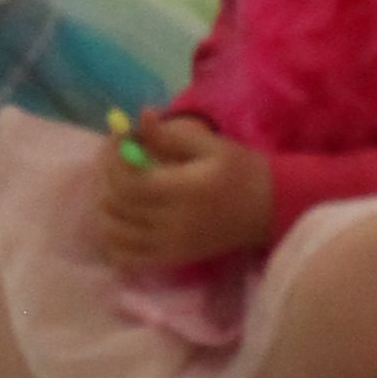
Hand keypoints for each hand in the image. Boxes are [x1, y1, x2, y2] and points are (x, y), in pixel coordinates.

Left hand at [95, 110, 273, 273]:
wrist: (269, 209)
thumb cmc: (240, 171)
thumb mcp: (210, 145)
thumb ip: (171, 135)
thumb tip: (140, 118)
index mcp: (182, 192)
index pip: (127, 183)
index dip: (112, 159)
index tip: (117, 139)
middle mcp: (172, 224)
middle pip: (117, 207)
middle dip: (107, 178)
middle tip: (115, 159)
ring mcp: (171, 246)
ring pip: (116, 234)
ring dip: (107, 208)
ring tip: (117, 186)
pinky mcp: (173, 259)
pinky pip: (129, 257)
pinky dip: (114, 240)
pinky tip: (119, 219)